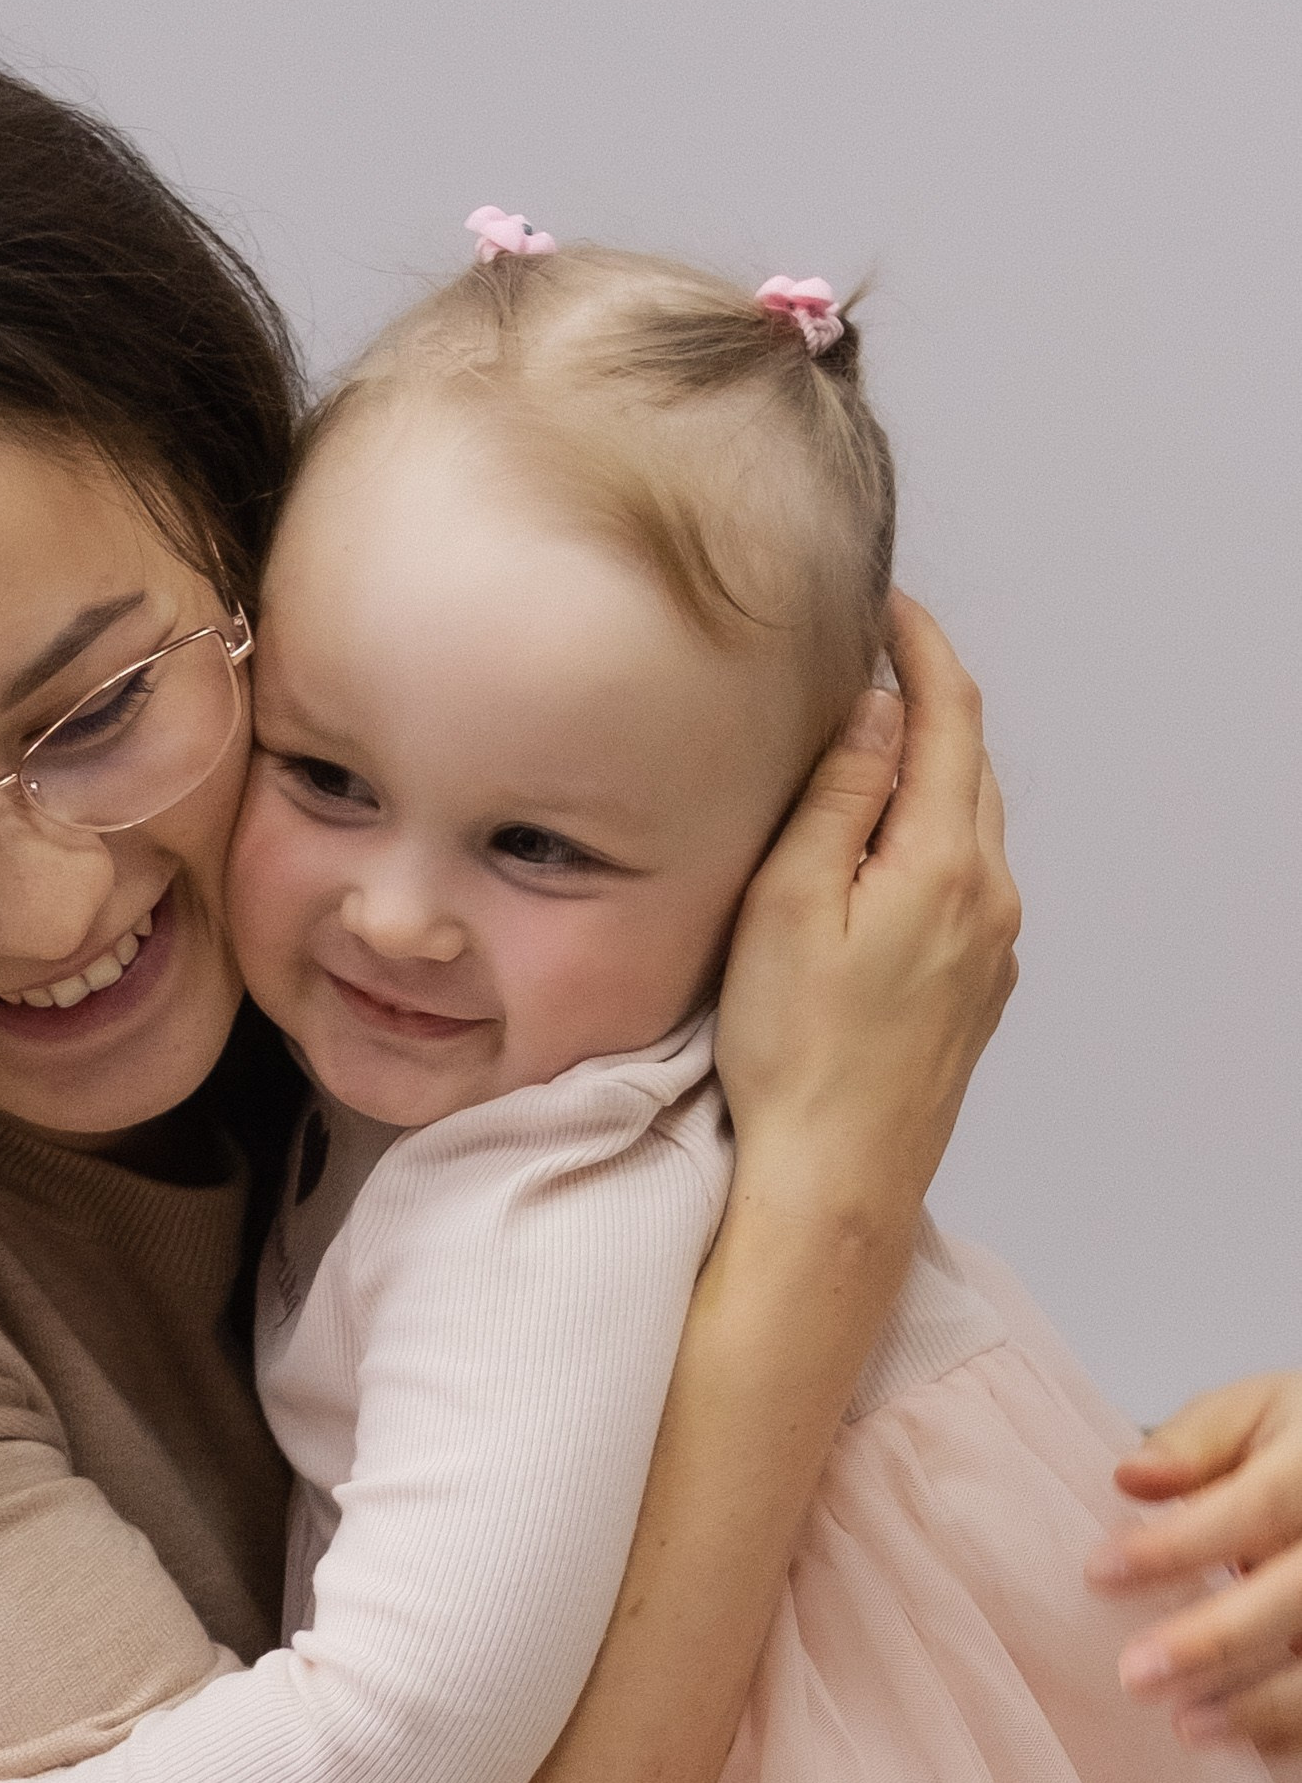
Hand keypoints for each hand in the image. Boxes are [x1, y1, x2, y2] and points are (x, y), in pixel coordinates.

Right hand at [716, 595, 1019, 1245]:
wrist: (836, 1177)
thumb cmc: (795, 1053)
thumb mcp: (790, 902)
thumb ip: (839, 795)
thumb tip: (878, 709)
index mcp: (944, 862)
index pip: (949, 716)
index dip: (921, 646)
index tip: (886, 605)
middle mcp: (989, 898)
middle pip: (969, 765)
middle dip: (926, 701)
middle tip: (868, 660)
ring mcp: (992, 949)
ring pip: (969, 826)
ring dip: (928, 772)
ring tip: (868, 746)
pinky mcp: (978, 991)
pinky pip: (966, 882)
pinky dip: (930, 838)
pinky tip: (881, 854)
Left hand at [1085, 1376, 1301, 1754]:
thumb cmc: (1297, 1448)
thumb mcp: (1255, 1416)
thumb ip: (1196, 1442)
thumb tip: (1131, 1477)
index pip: (1260, 1505)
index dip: (1181, 1544)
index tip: (1099, 1574)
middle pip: (1300, 1593)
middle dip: (1219, 1639)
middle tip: (1135, 1675)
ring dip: (1261, 1703)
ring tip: (1186, 1727)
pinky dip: (1287, 1727)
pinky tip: (1234, 1739)